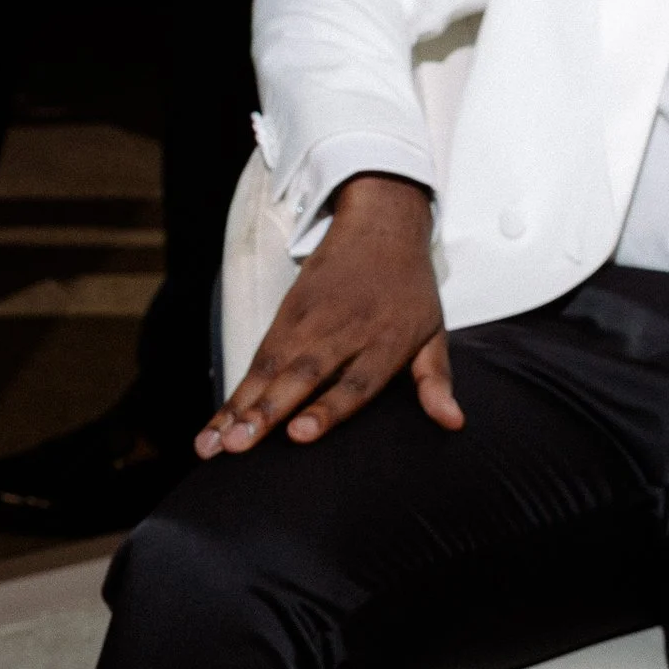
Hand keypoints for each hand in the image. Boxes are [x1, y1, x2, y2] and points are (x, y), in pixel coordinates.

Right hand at [197, 173, 455, 454]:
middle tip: (239, 444)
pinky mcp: (286, 314)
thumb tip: (453, 422)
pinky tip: (216, 425)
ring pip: (270, 368)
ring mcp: (310, 321)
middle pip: (303, 374)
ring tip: (215, 443)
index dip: (326, 409)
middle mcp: (344, 331)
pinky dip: (235, 392)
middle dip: (268, 410)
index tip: (298, 434)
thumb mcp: (433, 332)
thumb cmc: (408, 290)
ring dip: (239, 406)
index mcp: (386, 340)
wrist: (379, 225)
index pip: (355, 381)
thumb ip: (436, 381)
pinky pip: (257, 359)